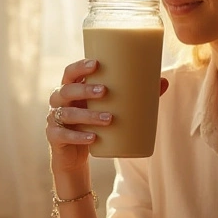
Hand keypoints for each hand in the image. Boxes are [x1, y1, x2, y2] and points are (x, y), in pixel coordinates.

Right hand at [46, 61, 169, 175]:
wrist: (74, 154)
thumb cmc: (93, 123)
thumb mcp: (109, 108)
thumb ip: (133, 95)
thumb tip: (163, 82)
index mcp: (71, 88)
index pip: (69, 72)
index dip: (79, 66)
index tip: (96, 63)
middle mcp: (59, 101)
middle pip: (66, 90)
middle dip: (85, 89)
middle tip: (105, 91)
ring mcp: (54, 119)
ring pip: (68, 113)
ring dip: (88, 115)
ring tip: (109, 119)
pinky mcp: (55, 137)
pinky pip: (63, 135)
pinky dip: (79, 137)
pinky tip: (93, 138)